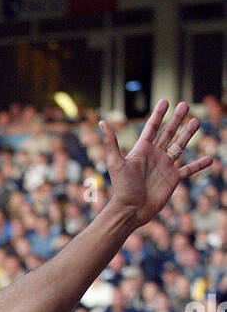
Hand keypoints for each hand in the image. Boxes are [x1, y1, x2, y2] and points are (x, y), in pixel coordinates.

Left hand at [99, 101, 212, 230]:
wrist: (131, 210)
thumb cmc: (122, 188)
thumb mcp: (115, 162)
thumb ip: (111, 142)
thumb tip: (101, 123)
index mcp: (142, 150)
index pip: (152, 127)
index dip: (158, 114)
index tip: (165, 101)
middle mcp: (155, 156)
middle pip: (168, 133)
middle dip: (177, 119)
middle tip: (185, 105)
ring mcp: (165, 166)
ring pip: (179, 146)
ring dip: (188, 134)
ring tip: (196, 122)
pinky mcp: (173, 179)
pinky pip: (188, 169)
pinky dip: (199, 165)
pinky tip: (210, 159)